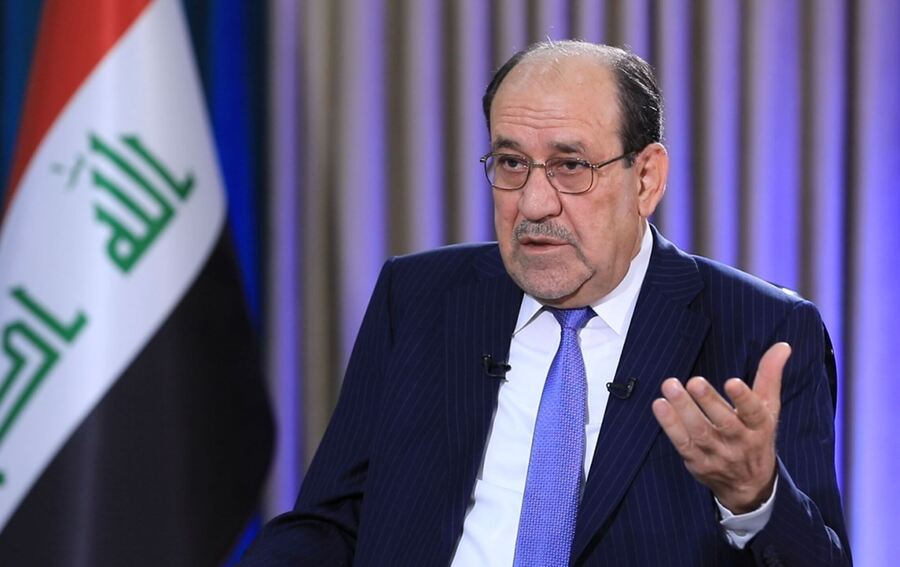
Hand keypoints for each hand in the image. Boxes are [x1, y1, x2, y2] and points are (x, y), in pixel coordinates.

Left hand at [651, 342, 791, 512]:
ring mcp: (717, 454)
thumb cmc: (757, 436)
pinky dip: (670, 425)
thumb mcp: (769, 408)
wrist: (749, 486)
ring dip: (683, 409)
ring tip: (670, 386)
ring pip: (700, 432)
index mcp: (759, 427)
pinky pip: (682, 443)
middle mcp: (740, 442)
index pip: (753, 413)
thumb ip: (770, 376)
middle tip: (694, 381)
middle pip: (724, 422)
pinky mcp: (697, 462)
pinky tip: (660, 405)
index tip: (732, 382)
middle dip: (708, 402)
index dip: (743, 398)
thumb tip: (782, 345)